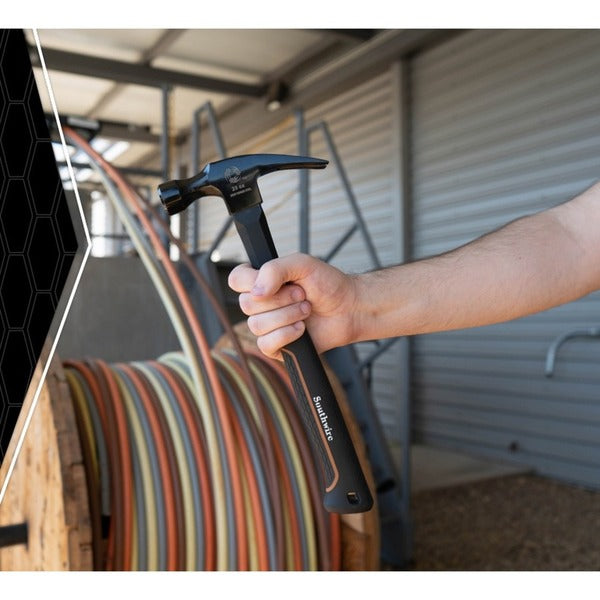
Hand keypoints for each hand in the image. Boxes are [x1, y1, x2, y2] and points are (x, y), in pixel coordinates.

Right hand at [228, 253, 358, 358]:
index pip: (236, 280)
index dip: (250, 282)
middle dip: (280, 300)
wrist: (349, 308)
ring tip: (306, 310)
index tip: (276, 282)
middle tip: (302, 295)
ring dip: (287, 316)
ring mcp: (268, 325)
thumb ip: (274, 269)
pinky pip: (265, 344)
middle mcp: (261, 303)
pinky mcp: (276, 346)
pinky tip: (302, 330)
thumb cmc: (328, 284)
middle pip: (246, 305)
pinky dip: (286, 335)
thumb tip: (255, 293)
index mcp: (262, 281)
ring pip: (256, 325)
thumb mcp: (302, 263)